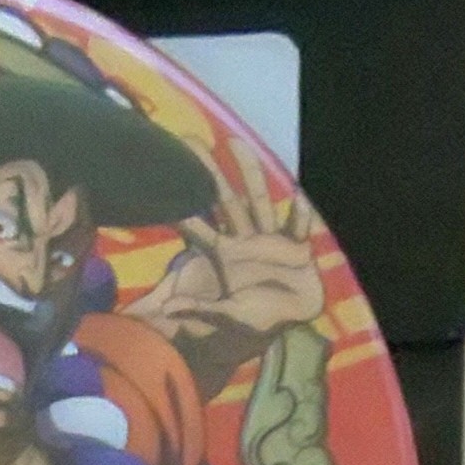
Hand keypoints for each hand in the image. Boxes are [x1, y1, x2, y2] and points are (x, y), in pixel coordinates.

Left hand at [128, 136, 324, 392]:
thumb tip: (168, 309)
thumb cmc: (253, 320)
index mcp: (223, 255)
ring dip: (249, 174)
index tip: (164, 189)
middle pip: (223, 200)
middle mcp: (244, 241)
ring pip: (258, 201)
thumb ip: (198, 310)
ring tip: (236, 144)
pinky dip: (299, 215)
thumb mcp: (223, 317)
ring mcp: (271, 240)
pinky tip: (298, 197)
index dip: (181, 209)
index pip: (197, 227)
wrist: (289, 322)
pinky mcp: (297, 248)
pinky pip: (298, 228)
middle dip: (208, 172)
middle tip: (190, 142)